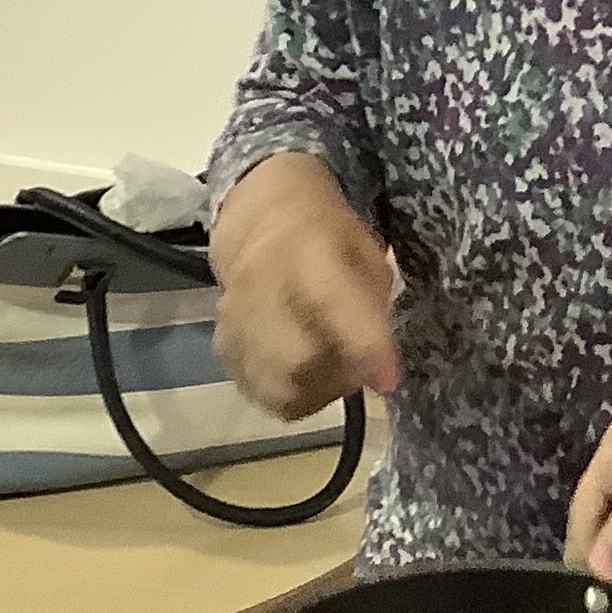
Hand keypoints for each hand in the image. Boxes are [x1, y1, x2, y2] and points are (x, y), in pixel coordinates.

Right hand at [211, 152, 399, 419]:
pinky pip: (255, 390)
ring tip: (334, 370)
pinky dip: (287, 394)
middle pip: (295, 359)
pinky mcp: (223, 344)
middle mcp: (262, 285)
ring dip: (315, 391)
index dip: (363, 347)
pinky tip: (305, 374)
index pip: (333, 303)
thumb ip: (373, 309)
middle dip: (338, 378)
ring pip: (273, 385)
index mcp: (308, 251)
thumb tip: (379, 374)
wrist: (261, 218)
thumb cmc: (327, 236)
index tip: (388, 381)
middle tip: (359, 366)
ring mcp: (235, 318)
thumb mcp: (366, 254)